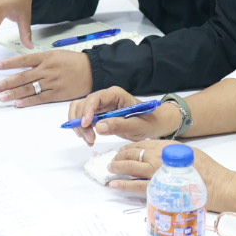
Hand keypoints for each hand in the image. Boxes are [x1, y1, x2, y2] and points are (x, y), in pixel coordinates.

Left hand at [0, 49, 93, 106]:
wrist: (92, 69)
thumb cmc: (73, 61)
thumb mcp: (55, 55)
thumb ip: (39, 60)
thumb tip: (22, 66)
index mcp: (46, 57)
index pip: (23, 60)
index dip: (9, 64)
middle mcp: (47, 70)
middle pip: (23, 77)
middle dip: (7, 83)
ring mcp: (52, 82)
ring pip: (29, 88)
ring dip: (14, 94)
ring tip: (2, 97)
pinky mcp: (57, 94)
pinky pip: (40, 98)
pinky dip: (28, 101)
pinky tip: (18, 103)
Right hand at [66, 86, 181, 145]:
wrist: (155, 124)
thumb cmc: (149, 121)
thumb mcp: (137, 126)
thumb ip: (119, 125)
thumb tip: (98, 126)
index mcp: (115, 95)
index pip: (95, 98)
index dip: (87, 110)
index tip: (86, 125)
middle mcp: (106, 98)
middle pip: (83, 105)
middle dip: (82, 122)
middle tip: (90, 139)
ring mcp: (101, 106)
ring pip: (80, 111)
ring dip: (80, 126)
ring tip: (90, 140)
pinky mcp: (99, 115)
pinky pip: (84, 119)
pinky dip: (83, 129)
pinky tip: (89, 139)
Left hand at [105, 141, 232, 206]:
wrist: (217, 185)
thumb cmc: (206, 170)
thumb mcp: (187, 153)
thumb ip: (170, 152)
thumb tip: (157, 153)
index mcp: (166, 146)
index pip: (142, 144)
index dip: (129, 147)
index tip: (122, 151)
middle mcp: (159, 156)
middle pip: (132, 154)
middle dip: (120, 157)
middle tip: (112, 161)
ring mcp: (157, 172)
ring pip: (130, 168)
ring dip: (117, 168)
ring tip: (110, 170)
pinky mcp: (158, 188)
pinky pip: (135, 186)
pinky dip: (122, 185)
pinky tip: (113, 184)